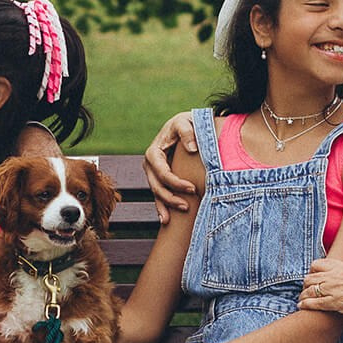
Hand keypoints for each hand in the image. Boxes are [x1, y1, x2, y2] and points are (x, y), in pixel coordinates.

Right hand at [141, 111, 197, 225]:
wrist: (186, 125)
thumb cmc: (186, 123)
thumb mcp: (185, 122)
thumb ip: (187, 132)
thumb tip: (191, 148)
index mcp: (153, 152)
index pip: (162, 172)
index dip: (176, 183)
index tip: (192, 188)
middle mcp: (149, 164)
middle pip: (157, 186)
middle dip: (170, 198)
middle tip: (187, 206)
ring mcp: (153, 173)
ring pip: (157, 193)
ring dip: (166, 206)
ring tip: (175, 218)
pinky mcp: (159, 179)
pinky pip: (159, 195)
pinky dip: (162, 207)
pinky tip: (166, 220)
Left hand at [300, 260, 342, 320]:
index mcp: (341, 266)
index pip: (316, 264)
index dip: (312, 272)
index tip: (313, 278)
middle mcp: (334, 275)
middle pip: (309, 278)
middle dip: (305, 285)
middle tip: (307, 291)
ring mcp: (332, 289)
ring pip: (308, 290)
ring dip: (303, 296)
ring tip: (302, 300)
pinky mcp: (334, 303)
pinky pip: (313, 303)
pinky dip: (305, 305)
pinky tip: (301, 307)